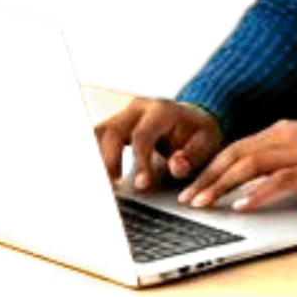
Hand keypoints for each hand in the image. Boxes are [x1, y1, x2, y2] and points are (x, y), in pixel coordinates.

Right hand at [94, 95, 222, 191]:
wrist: (191, 118)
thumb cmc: (197, 133)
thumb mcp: (206, 143)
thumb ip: (192, 156)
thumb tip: (177, 165)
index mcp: (161, 111)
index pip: (142, 136)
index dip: (140, 162)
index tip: (141, 185)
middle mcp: (138, 109)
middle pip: (113, 131)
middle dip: (108, 160)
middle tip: (110, 187)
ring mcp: (123, 115)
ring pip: (98, 132)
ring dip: (94, 157)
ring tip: (97, 183)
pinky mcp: (114, 125)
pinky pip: (96, 137)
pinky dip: (91, 155)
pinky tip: (90, 174)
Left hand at [177, 120, 296, 211]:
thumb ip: (279, 162)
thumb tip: (249, 182)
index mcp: (282, 131)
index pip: (236, 148)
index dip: (210, 166)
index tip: (192, 185)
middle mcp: (287, 136)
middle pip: (236, 154)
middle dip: (207, 177)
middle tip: (187, 198)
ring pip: (249, 165)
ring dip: (222, 186)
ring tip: (204, 203)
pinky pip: (278, 181)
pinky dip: (256, 193)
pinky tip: (241, 206)